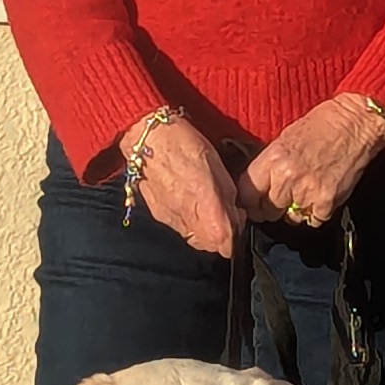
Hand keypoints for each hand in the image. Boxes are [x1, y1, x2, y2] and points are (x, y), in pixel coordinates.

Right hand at [128, 120, 249, 257]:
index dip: (235, 235)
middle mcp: (187, 220)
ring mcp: (170, 220)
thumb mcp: (219, 168)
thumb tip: (234, 217)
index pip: (226, 244)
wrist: (148, 138)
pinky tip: (189, 200)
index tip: (236, 218)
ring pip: (194, 239)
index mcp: (207, 208)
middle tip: (224, 212)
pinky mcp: (157, 215)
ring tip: (206, 205)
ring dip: (204, 229)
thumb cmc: (186, 145)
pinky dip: (188, 221)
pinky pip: (179, 228)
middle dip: (220, 235)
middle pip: (210, 246)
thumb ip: (228, 198)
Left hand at [248, 96, 384, 228]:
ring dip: (297, 210)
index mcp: (272, 159)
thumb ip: (270, 165)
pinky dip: (318, 212)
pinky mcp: (327, 201)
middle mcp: (286, 178)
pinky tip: (322, 195)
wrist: (356, 122)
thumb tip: (259, 185)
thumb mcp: (285, 138)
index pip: (247, 193)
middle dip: (273, 208)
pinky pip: (315, 219)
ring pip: (292, 218)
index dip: (248, 202)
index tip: (252, 206)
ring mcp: (307, 192)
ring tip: (307, 192)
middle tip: (282, 199)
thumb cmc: (322, 124)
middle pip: (268, 210)